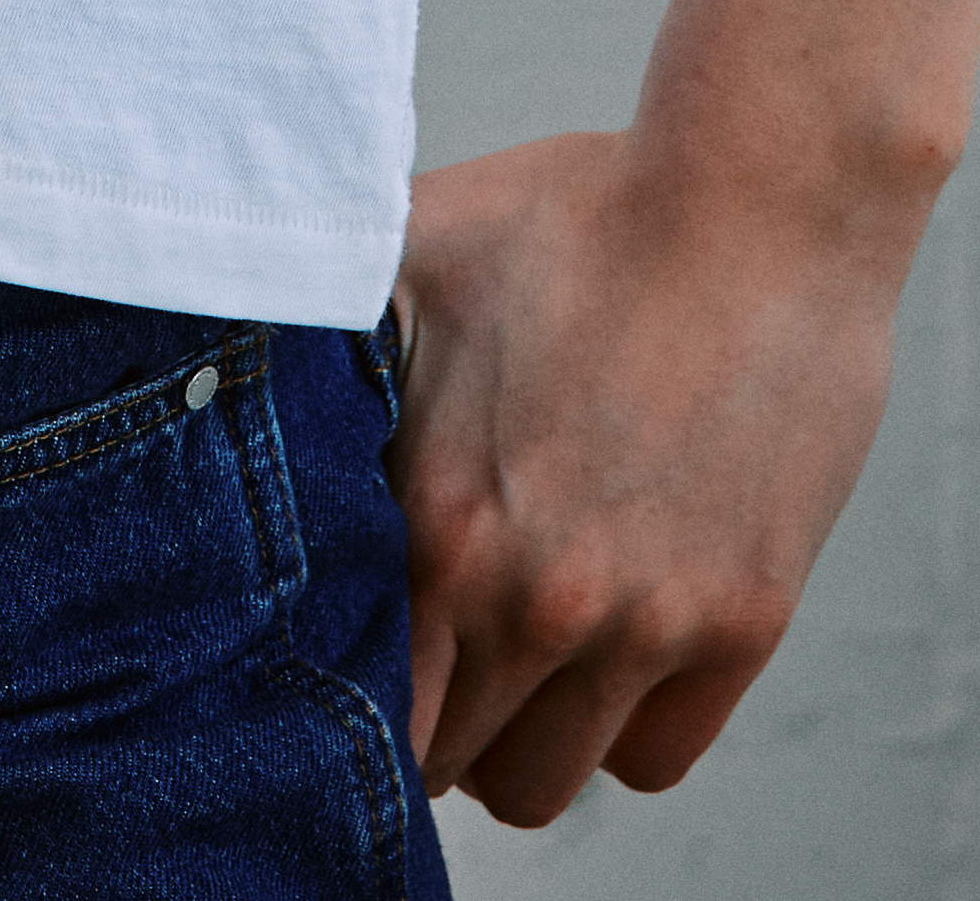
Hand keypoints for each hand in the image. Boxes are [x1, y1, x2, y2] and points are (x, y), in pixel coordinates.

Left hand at [386, 122, 918, 824]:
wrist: (756, 198)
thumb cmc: (581, 214)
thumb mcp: (413, 253)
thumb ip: (324, 337)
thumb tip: (223, 347)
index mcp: (441, 525)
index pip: (372, 716)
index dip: (363, 700)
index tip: (380, 654)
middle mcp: (537, 597)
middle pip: (456, 766)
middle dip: (441, 715)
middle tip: (452, 645)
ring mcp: (649, 620)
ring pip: (550, 781)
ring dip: (528, 730)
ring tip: (528, 649)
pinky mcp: (744, 622)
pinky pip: (657, 754)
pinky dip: (626, 724)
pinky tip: (612, 645)